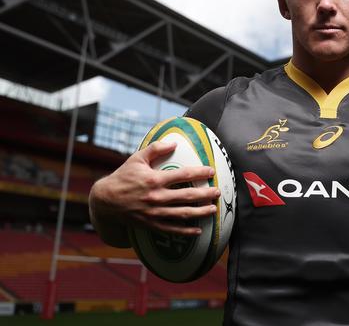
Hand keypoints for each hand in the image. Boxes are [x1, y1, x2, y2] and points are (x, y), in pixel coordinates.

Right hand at [90, 140, 220, 236]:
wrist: (105, 201)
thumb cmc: (123, 177)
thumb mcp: (137, 159)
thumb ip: (155, 148)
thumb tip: (174, 142)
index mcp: (154, 180)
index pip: (183, 174)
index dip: (199, 172)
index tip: (211, 171)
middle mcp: (156, 197)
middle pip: (187, 196)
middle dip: (205, 194)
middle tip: (218, 192)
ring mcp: (154, 212)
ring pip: (182, 214)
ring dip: (200, 212)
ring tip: (213, 209)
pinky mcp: (151, 224)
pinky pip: (171, 229)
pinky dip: (185, 231)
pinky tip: (198, 230)